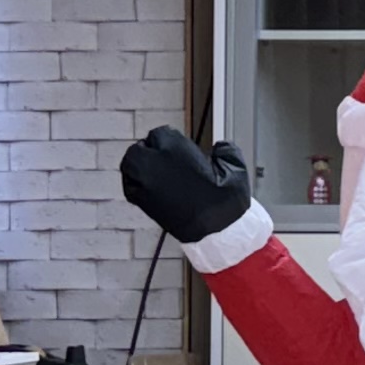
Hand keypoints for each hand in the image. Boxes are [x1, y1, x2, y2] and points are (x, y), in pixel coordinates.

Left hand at [122, 126, 251, 242]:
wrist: (216, 231)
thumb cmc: (224, 202)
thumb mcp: (235, 168)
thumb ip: (226, 150)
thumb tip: (221, 146)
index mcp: (175, 150)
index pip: (159, 133)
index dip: (168, 139)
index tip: (175, 146)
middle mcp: (155, 164)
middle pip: (138, 148)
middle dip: (148, 149)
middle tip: (161, 156)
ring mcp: (145, 183)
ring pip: (129, 165)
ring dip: (137, 164)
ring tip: (150, 168)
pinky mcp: (142, 201)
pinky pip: (128, 186)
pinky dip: (133, 183)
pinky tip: (146, 185)